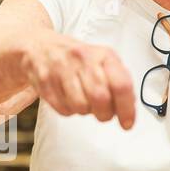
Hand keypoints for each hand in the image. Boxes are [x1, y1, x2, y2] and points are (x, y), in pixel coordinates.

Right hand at [20, 30, 135, 128]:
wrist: (40, 47)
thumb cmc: (77, 58)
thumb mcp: (103, 61)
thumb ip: (118, 80)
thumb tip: (129, 106)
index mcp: (103, 54)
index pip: (121, 84)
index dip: (127, 109)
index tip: (127, 123)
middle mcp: (82, 59)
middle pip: (101, 98)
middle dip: (104, 113)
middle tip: (104, 113)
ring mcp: (61, 70)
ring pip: (81, 107)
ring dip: (86, 111)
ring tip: (83, 100)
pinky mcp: (45, 83)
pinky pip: (64, 110)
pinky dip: (70, 110)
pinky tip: (69, 98)